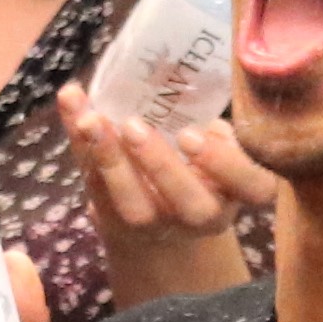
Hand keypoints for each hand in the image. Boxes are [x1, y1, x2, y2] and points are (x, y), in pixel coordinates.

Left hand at [67, 103, 260, 248]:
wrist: (165, 227)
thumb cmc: (201, 171)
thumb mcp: (220, 153)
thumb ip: (216, 132)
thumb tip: (200, 94)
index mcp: (237, 193)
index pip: (251, 185)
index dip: (225, 163)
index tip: (194, 133)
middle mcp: (202, 216)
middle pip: (187, 202)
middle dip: (158, 163)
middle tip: (133, 125)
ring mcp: (158, 225)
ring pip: (133, 204)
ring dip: (109, 160)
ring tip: (90, 120)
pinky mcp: (116, 221)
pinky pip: (95, 186)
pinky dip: (79, 144)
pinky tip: (72, 106)